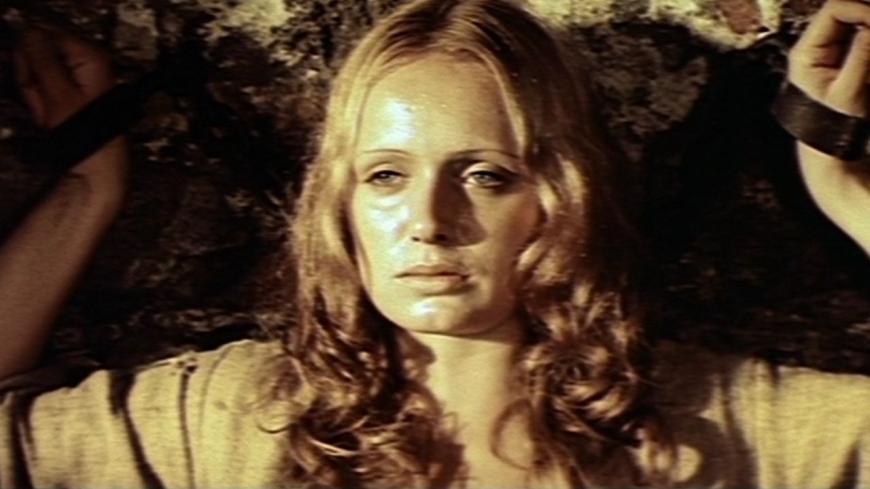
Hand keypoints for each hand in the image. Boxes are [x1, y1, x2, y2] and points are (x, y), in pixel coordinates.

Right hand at [12, 28, 127, 206]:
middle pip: (38, 54)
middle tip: (46, 104)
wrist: (96, 168)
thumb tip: (29, 32)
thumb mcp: (59, 95)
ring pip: (36, 74)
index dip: (29, 57)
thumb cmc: (89, 138)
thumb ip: (42, 59)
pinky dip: (40, 104)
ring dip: (36, 95)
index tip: (34, 79)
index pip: (42, 35)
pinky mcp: (68, 93)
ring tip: (51, 115)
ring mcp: (77, 78)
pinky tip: (50, 118)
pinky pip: (42, 90)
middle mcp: (87, 63)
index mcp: (91, 56)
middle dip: (33, 79)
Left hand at [789, 0, 869, 115]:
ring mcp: (828, 47)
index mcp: (806, 51)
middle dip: (869, 14)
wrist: (827, 138)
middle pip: (846, 9)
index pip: (834, 9)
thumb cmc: (831, 121)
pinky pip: (862, 33)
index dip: (862, 9)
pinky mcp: (842, 53)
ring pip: (856, 19)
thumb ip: (860, 58)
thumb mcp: (847, 93)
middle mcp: (815, 44)